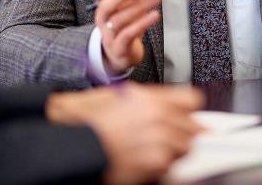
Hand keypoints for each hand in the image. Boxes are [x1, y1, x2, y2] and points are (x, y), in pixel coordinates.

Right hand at [47, 84, 204, 183]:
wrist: (70, 143)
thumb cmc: (86, 120)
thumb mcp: (116, 95)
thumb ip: (148, 98)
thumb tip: (166, 103)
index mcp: (150, 98)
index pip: (191, 100)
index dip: (186, 109)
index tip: (183, 115)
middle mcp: (157, 117)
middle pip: (191, 127)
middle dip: (181, 131)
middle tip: (165, 135)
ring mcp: (157, 142)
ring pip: (185, 148)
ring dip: (173, 150)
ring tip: (152, 149)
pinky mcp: (152, 165)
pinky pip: (170, 166)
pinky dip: (161, 166)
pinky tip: (143, 161)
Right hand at [91, 0, 160, 73]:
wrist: (121, 54)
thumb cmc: (126, 24)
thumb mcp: (130, 3)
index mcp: (103, 4)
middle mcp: (102, 19)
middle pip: (106, 5)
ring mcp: (108, 34)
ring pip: (119, 20)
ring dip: (138, 7)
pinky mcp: (119, 48)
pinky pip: (128, 34)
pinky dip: (142, 24)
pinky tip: (155, 15)